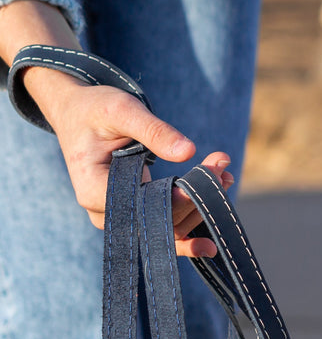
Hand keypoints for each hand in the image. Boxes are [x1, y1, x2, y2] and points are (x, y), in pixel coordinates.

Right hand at [1, 0, 230, 258]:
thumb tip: (188, 152)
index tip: (211, 177)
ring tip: (224, 175)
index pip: (143, 207)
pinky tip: (220, 192)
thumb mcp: (121, 110)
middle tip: (223, 169)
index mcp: (94, 190)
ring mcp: (122, 216)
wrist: (78, 114)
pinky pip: (169, 224)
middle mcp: (106, 212)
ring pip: (169, 229)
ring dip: (202, 207)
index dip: (180, 199)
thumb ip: (154, 131)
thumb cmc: (95, 110)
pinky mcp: (136, 211)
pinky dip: (196, 211)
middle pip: (159, 222)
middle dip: (198, 199)